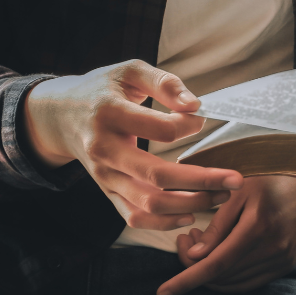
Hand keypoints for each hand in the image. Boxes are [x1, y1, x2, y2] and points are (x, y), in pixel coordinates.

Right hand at [23, 59, 242, 229]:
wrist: (59, 115)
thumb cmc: (102, 89)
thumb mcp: (129, 71)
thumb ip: (164, 83)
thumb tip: (195, 105)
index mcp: (109, 114)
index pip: (159, 129)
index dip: (188, 127)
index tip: (202, 120)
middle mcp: (103, 149)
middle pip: (156, 175)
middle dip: (202, 181)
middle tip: (236, 180)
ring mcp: (104, 175)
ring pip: (148, 203)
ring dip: (190, 204)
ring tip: (221, 196)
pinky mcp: (107, 191)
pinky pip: (133, 217)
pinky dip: (164, 223)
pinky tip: (190, 214)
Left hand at [158, 175, 295, 294]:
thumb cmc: (271, 180)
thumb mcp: (238, 192)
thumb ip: (217, 225)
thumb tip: (195, 257)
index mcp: (258, 226)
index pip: (215, 264)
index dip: (186, 280)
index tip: (162, 292)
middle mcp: (273, 248)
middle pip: (222, 276)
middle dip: (194, 267)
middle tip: (185, 240)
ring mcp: (282, 260)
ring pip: (233, 283)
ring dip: (210, 272)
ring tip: (201, 245)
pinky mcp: (286, 265)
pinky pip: (249, 283)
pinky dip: (228, 278)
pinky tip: (219, 257)